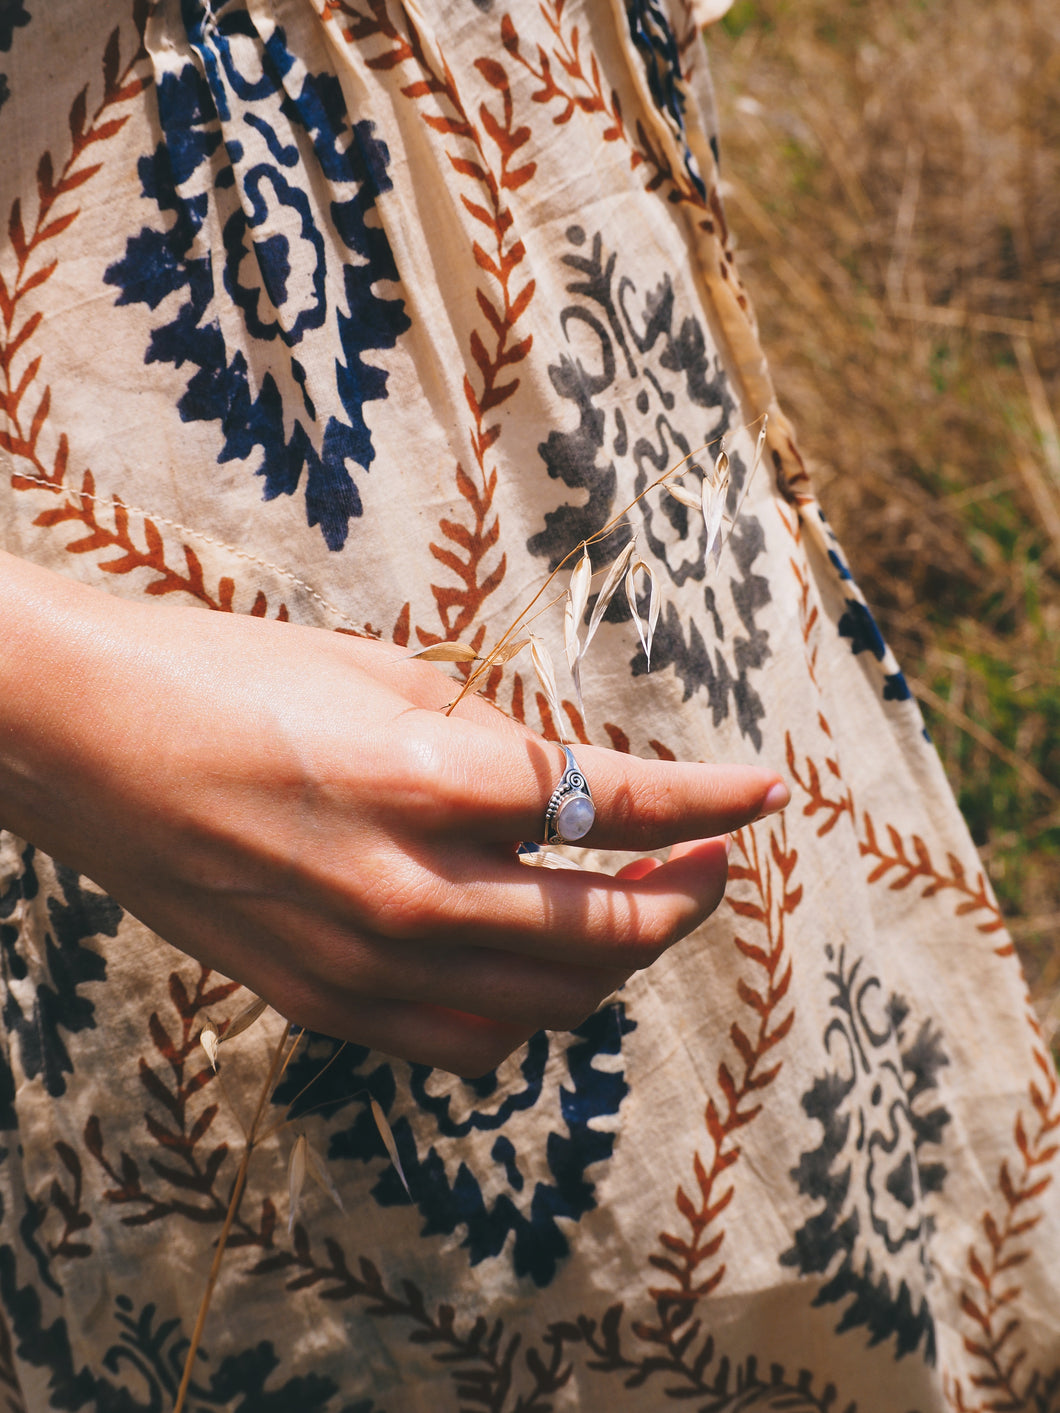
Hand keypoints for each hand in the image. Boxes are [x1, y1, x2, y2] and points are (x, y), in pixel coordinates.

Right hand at [0, 554, 787, 1073]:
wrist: (89, 744)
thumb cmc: (231, 677)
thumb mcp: (383, 677)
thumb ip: (492, 745)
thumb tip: (577, 786)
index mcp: (434, 780)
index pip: (622, 805)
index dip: (711, 798)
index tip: (764, 790)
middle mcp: (413, 890)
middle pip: (608, 927)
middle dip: (686, 894)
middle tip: (712, 860)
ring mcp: (368, 965)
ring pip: (551, 1001)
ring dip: (615, 958)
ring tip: (633, 910)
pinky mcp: (327, 1004)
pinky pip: (468, 1044)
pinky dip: (529, 1010)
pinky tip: (536, 967)